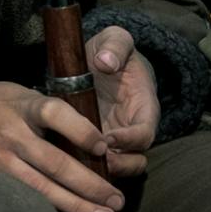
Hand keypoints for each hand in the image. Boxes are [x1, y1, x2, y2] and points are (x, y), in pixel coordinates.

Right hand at [0, 77, 124, 211]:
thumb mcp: (11, 91)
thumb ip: (42, 109)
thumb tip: (85, 132)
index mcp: (20, 104)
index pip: (57, 114)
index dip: (83, 131)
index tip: (105, 148)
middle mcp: (10, 133)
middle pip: (57, 163)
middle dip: (92, 185)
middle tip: (117, 201)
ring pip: (42, 190)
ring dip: (77, 208)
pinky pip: (21, 203)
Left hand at [87, 26, 158, 176]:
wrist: (98, 59)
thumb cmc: (111, 51)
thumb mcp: (115, 39)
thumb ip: (115, 45)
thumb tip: (106, 61)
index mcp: (144, 108)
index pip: (145, 133)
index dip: (129, 140)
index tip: (107, 137)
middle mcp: (132, 129)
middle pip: (134, 161)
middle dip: (117, 166)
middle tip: (93, 162)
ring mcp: (115, 140)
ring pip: (116, 169)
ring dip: (100, 172)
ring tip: (78, 169)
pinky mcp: (96, 145)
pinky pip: (94, 164)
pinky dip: (83, 168)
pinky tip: (65, 167)